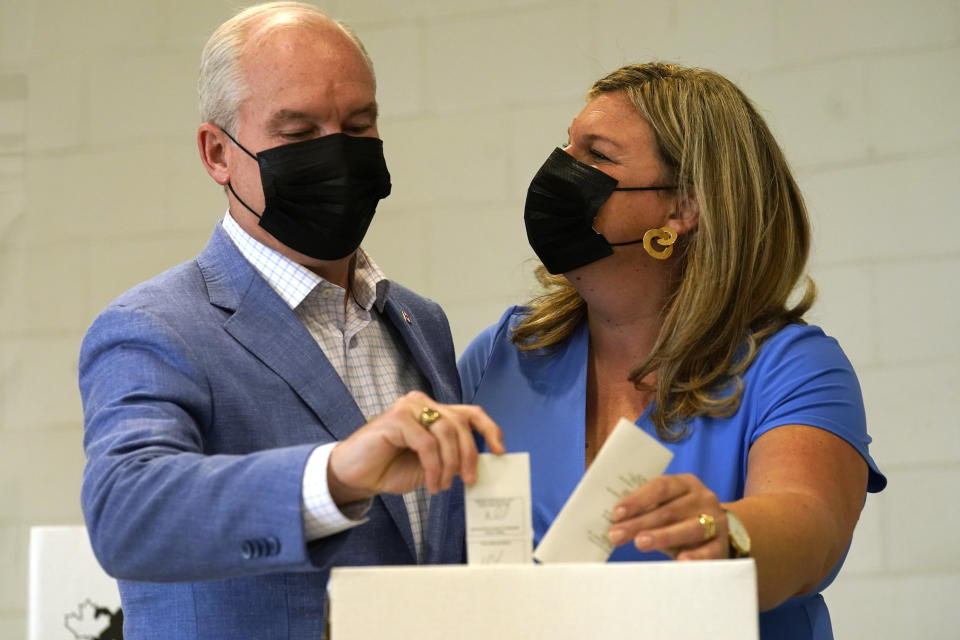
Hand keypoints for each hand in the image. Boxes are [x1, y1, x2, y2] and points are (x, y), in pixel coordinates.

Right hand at [327, 390, 504, 503]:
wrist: (356, 475)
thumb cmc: (392, 468)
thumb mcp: (431, 464)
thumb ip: (452, 457)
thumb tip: (483, 464)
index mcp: (434, 411)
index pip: (471, 413)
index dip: (490, 430)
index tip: (500, 452)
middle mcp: (423, 403)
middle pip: (461, 424)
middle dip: (470, 455)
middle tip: (470, 480)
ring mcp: (409, 407)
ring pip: (446, 432)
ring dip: (450, 464)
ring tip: (443, 485)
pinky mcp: (397, 418)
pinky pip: (427, 444)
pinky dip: (434, 467)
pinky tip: (432, 484)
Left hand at [607, 473, 728, 559]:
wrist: (718, 533)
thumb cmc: (680, 519)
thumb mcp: (665, 507)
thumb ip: (646, 509)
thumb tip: (614, 520)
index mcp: (685, 483)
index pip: (660, 486)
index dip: (638, 499)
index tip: (616, 513)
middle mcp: (703, 498)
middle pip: (669, 510)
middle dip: (640, 523)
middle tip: (617, 534)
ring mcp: (716, 521)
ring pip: (690, 527)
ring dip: (663, 536)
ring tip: (640, 543)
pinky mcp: (723, 545)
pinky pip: (709, 551)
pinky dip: (695, 556)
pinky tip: (680, 561)